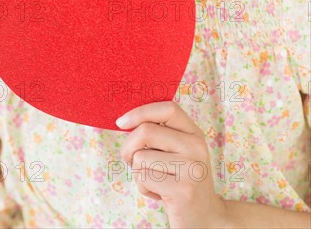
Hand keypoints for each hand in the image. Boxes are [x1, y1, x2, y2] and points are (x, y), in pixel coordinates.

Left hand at [116, 100, 230, 228]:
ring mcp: (191, 168)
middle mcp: (196, 146)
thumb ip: (160, 133)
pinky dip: (143, 187)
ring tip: (155, 181)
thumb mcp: (178, 151)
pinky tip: (159, 193)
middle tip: (131, 160)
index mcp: (194, 133)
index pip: (167, 109)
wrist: (205, 218)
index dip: (140, 112)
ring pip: (141, 157)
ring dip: (138, 172)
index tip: (121, 122)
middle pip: (146, 131)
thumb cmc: (180, 180)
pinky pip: (144, 178)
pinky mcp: (183, 190)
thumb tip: (125, 121)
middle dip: (128, 147)